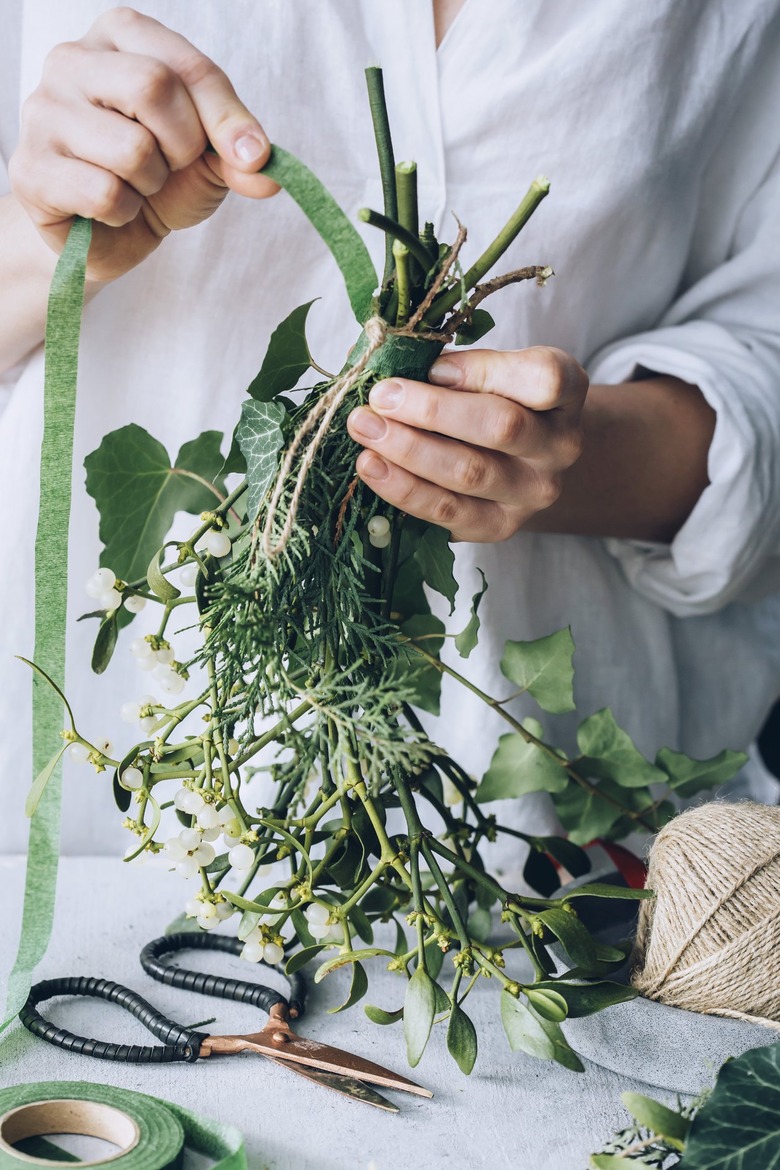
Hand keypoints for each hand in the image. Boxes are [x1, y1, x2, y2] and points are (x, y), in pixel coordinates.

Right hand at [9, 7, 277, 281]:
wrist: (110, 232)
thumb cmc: (157, 177)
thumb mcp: (209, 157)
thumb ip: (239, 153)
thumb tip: (263, 168)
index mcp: (121, 35)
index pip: (186, 65)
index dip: (226, 117)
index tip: (251, 156)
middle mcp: (72, 59)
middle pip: (153, 86)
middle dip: (182, 145)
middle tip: (171, 165)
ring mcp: (42, 111)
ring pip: (130, 148)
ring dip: (151, 184)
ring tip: (135, 184)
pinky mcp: (30, 168)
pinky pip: (104, 193)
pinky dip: (124, 212)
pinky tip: (110, 207)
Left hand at [347, 347, 588, 541]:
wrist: (525, 461)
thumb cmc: (500, 399)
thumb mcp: (497, 368)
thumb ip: (461, 365)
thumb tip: (398, 369)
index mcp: (566, 392)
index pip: (543, 379)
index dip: (484, 371)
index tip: (433, 367)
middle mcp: (560, 445)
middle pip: (501, 427)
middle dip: (431, 411)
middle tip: (379, 396)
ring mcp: (533, 492)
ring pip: (470, 473)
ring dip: (408, 449)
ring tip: (364, 428)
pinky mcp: (501, 527)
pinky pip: (449, 513)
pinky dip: (404, 489)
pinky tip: (371, 467)